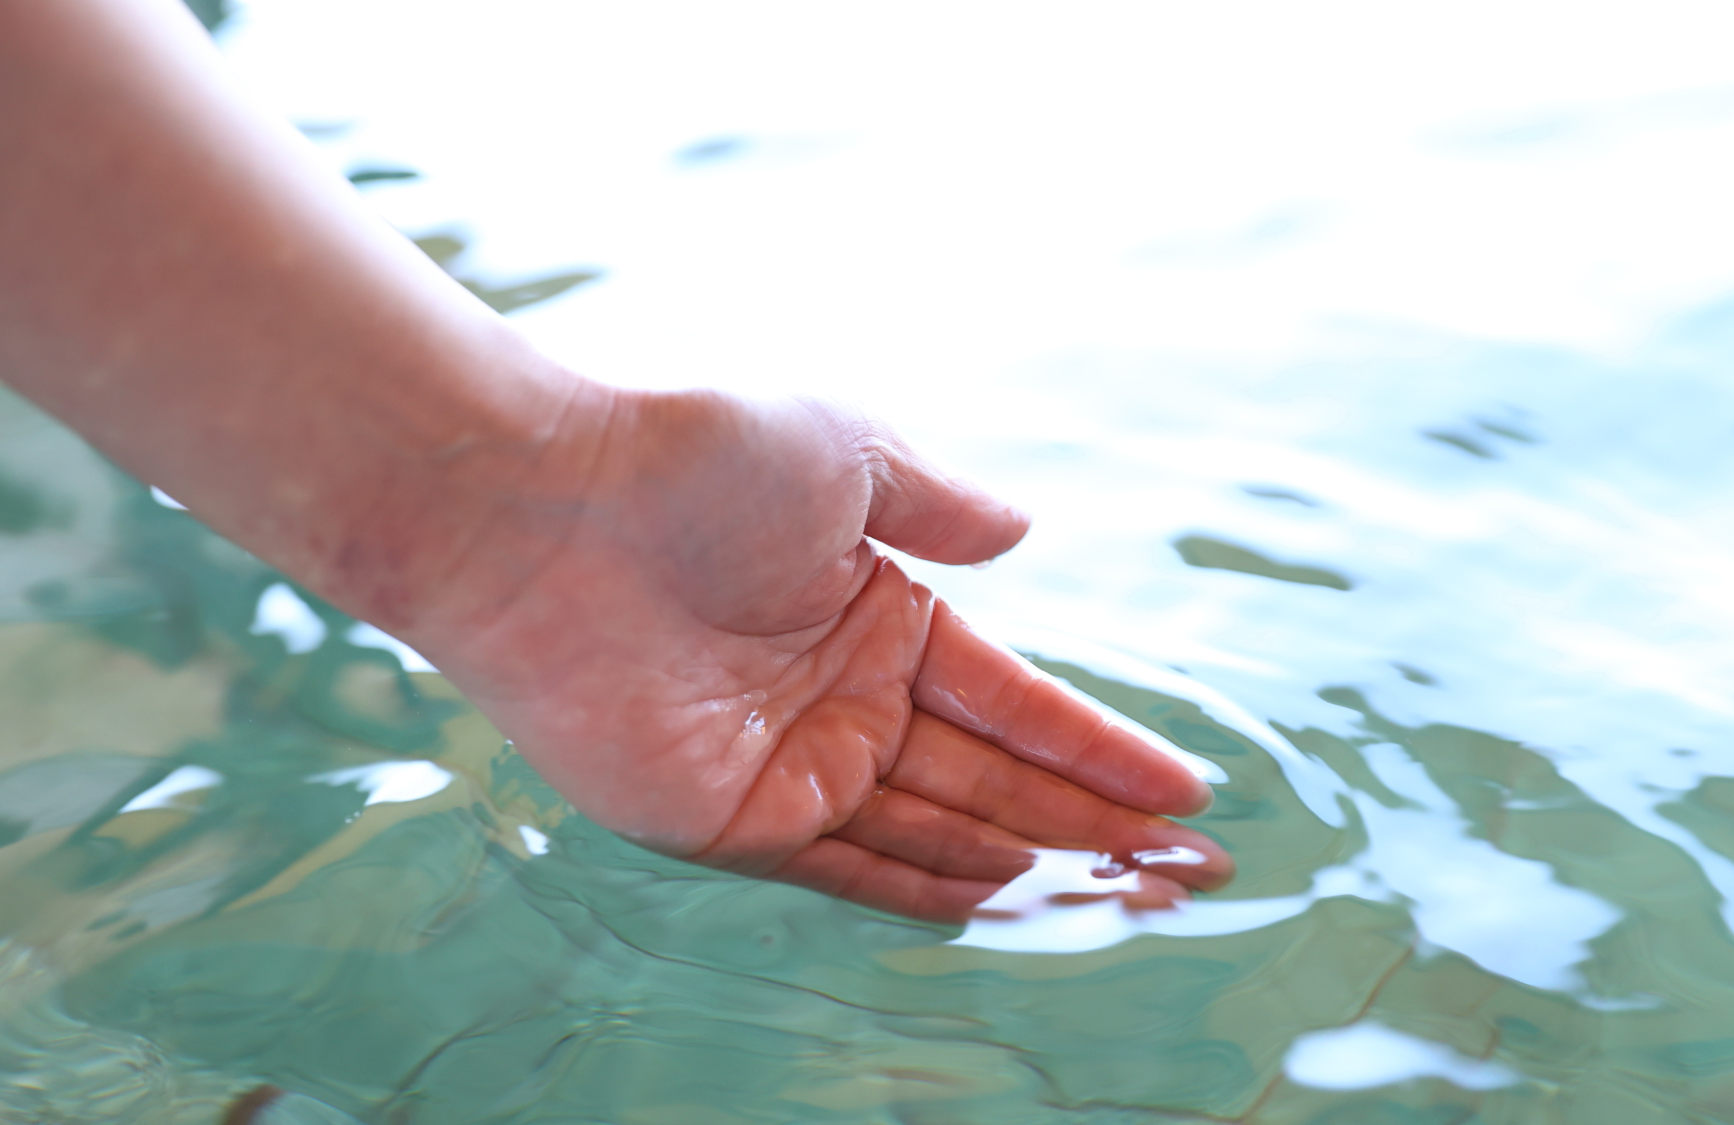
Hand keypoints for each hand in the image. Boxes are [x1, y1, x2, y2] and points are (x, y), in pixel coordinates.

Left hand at [391, 386, 1234, 921]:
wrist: (543, 508)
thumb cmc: (693, 459)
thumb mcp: (846, 452)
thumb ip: (938, 504)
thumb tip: (1023, 529)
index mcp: (878, 610)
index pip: (1013, 699)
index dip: (1097, 745)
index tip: (1181, 785)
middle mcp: (845, 696)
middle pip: (992, 778)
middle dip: (1091, 823)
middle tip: (1189, 865)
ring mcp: (792, 762)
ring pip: (938, 831)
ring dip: (1035, 866)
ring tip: (1134, 896)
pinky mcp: (729, 819)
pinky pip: (852, 866)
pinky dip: (933, 887)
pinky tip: (1012, 899)